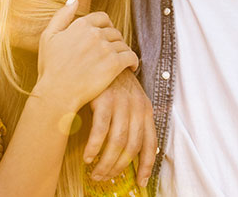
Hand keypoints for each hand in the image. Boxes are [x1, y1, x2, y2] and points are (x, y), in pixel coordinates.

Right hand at [35, 0, 138, 114]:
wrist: (57, 92)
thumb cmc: (50, 67)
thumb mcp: (48, 36)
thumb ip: (62, 15)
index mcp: (81, 24)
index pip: (103, 18)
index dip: (105, 26)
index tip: (105, 36)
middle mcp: (95, 33)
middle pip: (114, 31)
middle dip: (114, 40)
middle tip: (112, 51)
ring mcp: (106, 48)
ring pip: (123, 44)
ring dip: (122, 51)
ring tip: (119, 60)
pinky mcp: (114, 64)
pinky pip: (131, 57)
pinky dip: (133, 62)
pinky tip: (130, 68)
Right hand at [83, 70, 156, 187]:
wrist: (99, 55)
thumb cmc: (111, 81)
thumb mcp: (128, 98)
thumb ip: (131, 120)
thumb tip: (128, 148)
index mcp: (145, 109)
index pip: (150, 144)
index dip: (146, 166)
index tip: (140, 182)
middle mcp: (136, 107)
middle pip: (131, 148)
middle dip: (118, 168)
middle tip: (105, 178)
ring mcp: (121, 103)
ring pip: (116, 143)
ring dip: (105, 163)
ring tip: (95, 173)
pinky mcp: (104, 100)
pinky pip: (100, 131)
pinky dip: (93, 147)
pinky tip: (87, 157)